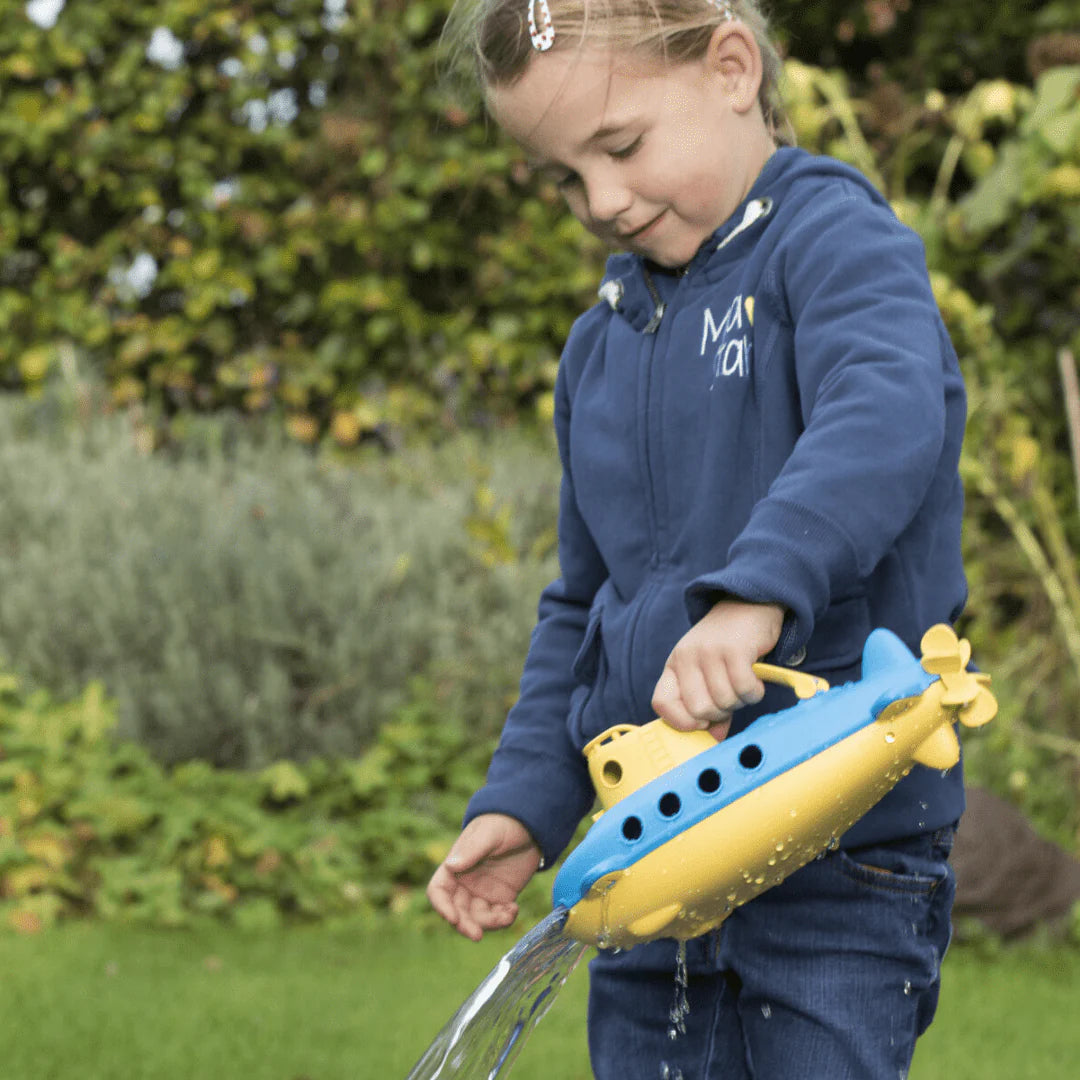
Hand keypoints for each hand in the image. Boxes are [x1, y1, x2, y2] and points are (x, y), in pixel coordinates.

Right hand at [426, 814, 541, 941]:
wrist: (531, 824)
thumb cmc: (504, 823)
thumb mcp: (489, 834)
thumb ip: (472, 850)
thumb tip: (450, 866)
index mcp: (455, 866)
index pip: (439, 891)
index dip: (442, 907)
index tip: (453, 918)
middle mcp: (466, 882)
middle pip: (457, 911)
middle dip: (465, 925)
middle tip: (478, 935)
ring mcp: (483, 891)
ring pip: (478, 918)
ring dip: (490, 923)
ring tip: (508, 914)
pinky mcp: (502, 897)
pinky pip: (497, 916)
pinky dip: (504, 919)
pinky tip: (514, 910)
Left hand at [652, 599, 783, 738]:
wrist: (748, 605)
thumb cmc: (727, 645)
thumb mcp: (708, 672)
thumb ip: (709, 706)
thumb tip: (713, 738)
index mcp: (674, 665)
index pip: (661, 703)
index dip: (681, 722)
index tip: (701, 723)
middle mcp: (687, 657)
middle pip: (698, 709)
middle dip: (720, 713)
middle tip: (731, 699)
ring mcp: (709, 652)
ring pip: (724, 701)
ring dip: (740, 700)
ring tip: (743, 684)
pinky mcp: (735, 649)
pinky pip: (744, 688)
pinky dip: (754, 692)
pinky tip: (755, 680)